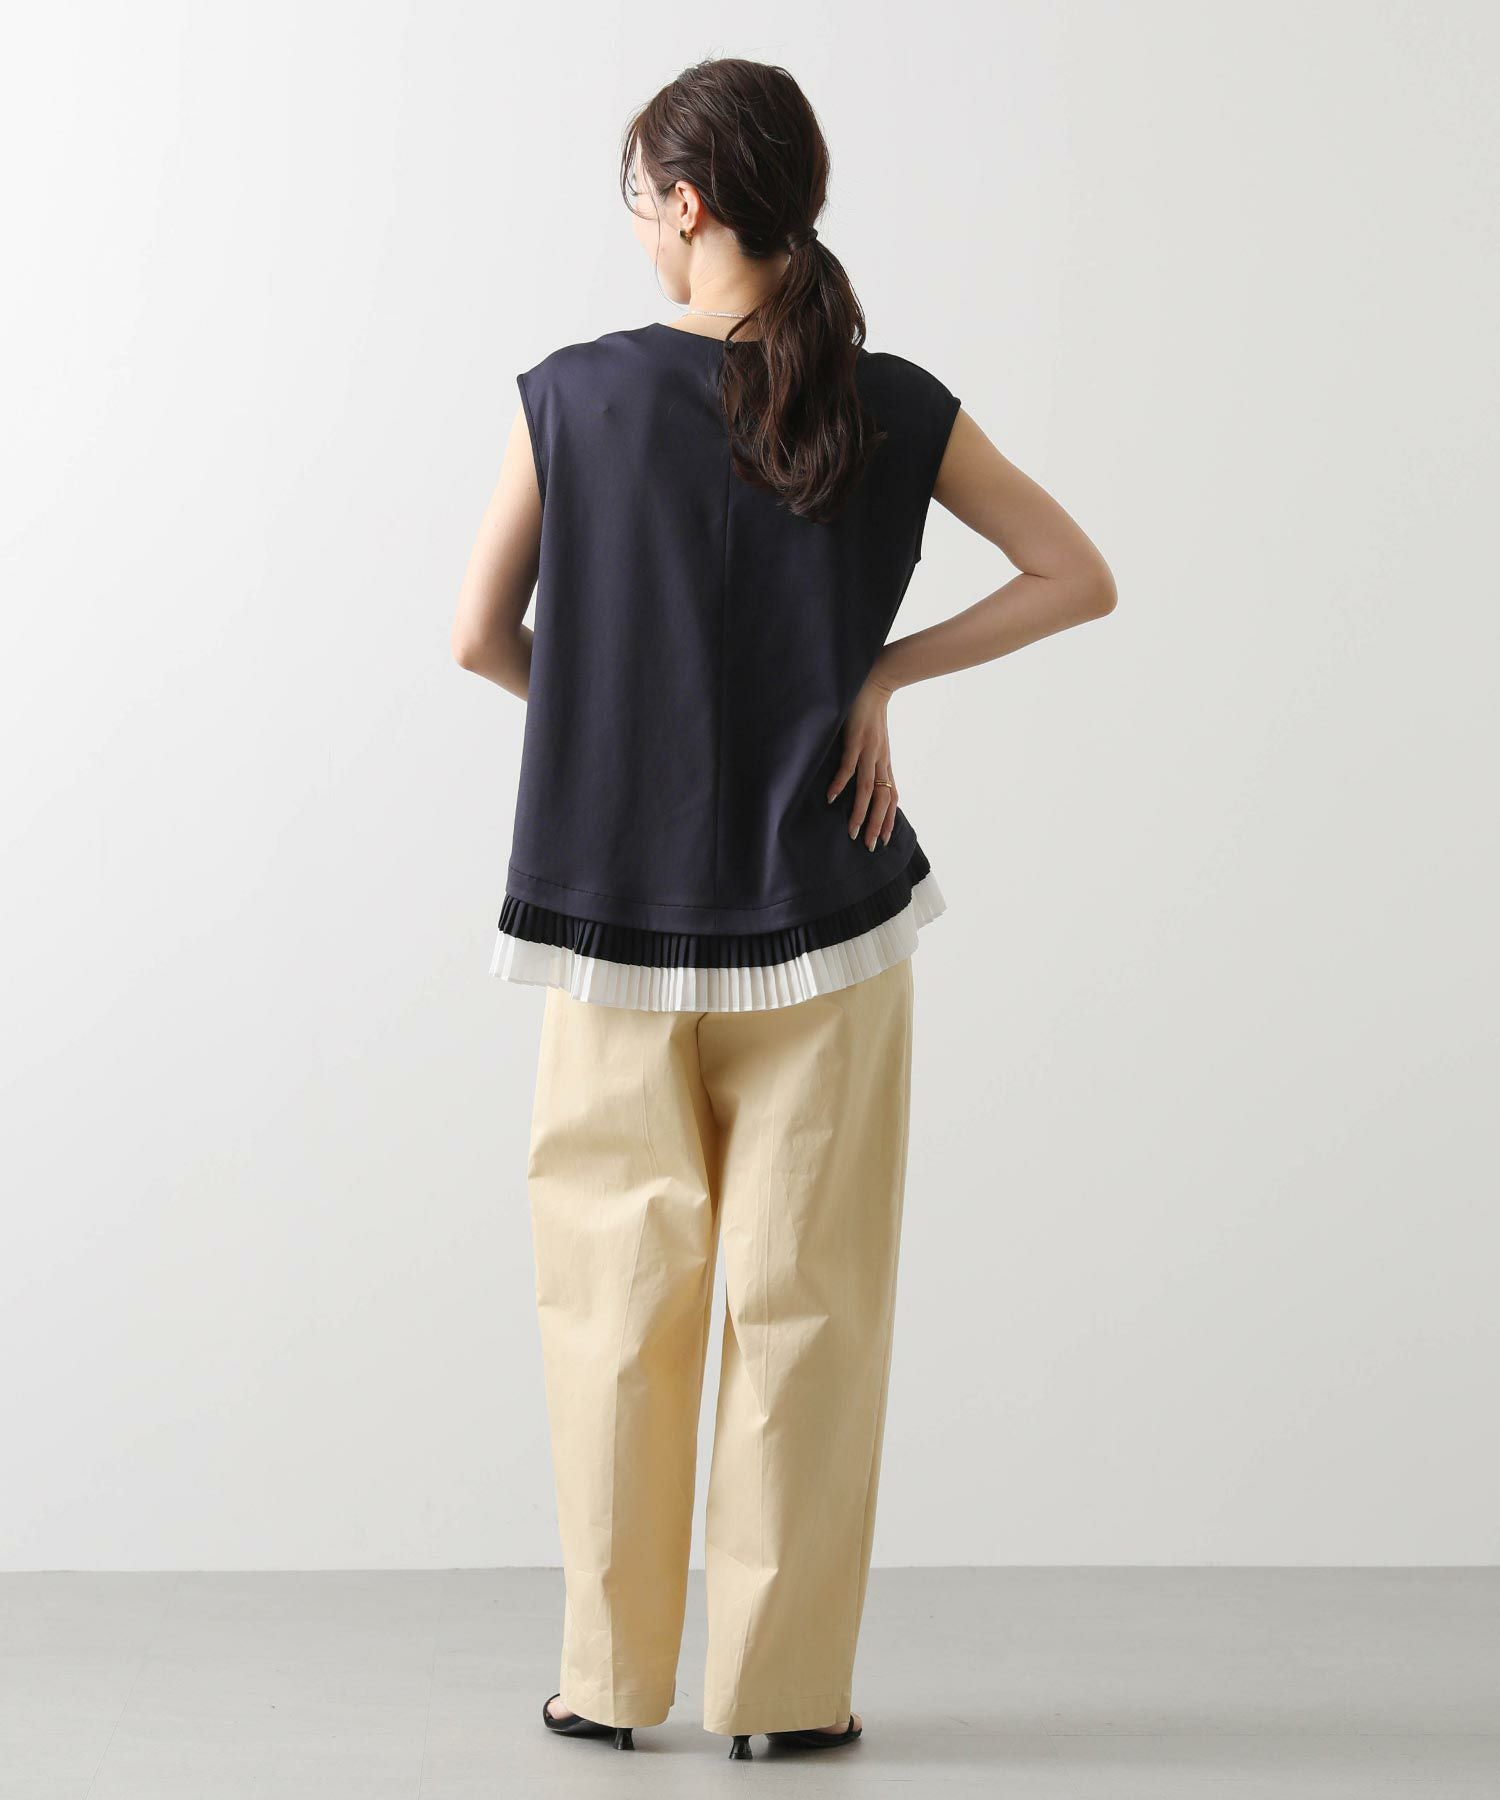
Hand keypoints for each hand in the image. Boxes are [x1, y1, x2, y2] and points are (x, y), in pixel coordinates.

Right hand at [827, 675, 899, 849]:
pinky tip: (832, 798)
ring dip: (860, 812)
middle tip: (869, 846)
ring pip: (867, 789)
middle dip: (875, 825)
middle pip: (882, 800)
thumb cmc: (870, 710)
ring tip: (852, 831)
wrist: (876, 680)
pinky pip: (849, 766)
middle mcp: (880, 760)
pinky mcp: (856, 740)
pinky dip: (841, 783)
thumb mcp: (873, 739)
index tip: (882, 839)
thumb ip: (868, 757)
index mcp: (884, 762)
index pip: (891, 797)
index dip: (888, 819)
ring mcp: (869, 750)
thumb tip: (858, 776)